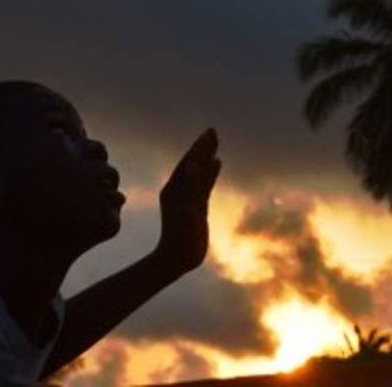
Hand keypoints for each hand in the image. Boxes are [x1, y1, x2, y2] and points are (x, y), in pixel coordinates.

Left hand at [155, 129, 220, 274]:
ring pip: (199, 173)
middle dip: (202, 148)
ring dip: (206, 158)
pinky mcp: (196, 207)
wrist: (177, 259)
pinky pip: (204, 185)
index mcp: (173, 188)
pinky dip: (210, 173)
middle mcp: (179, 190)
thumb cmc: (179, 236)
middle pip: (193, 164)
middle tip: (212, 132)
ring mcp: (188, 198)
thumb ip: (190, 187)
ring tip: (215, 144)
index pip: (187, 162)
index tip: (208, 133)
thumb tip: (192, 164)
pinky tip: (217, 164)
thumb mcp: (185, 211)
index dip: (198, 148)